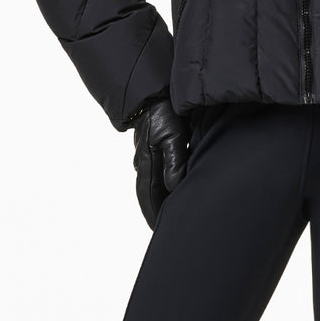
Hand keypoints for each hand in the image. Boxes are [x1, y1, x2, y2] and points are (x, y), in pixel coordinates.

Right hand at [132, 96, 189, 228]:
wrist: (153, 89)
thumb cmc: (165, 111)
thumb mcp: (173, 134)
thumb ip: (175, 160)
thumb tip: (174, 187)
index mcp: (148, 161)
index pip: (149, 196)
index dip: (153, 214)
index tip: (159, 231)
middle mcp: (144, 161)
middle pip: (147, 193)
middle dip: (153, 211)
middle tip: (161, 230)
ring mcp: (146, 153)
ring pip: (150, 183)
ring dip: (155, 200)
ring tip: (163, 216)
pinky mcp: (151, 146)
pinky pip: (153, 172)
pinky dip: (158, 186)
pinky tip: (166, 189)